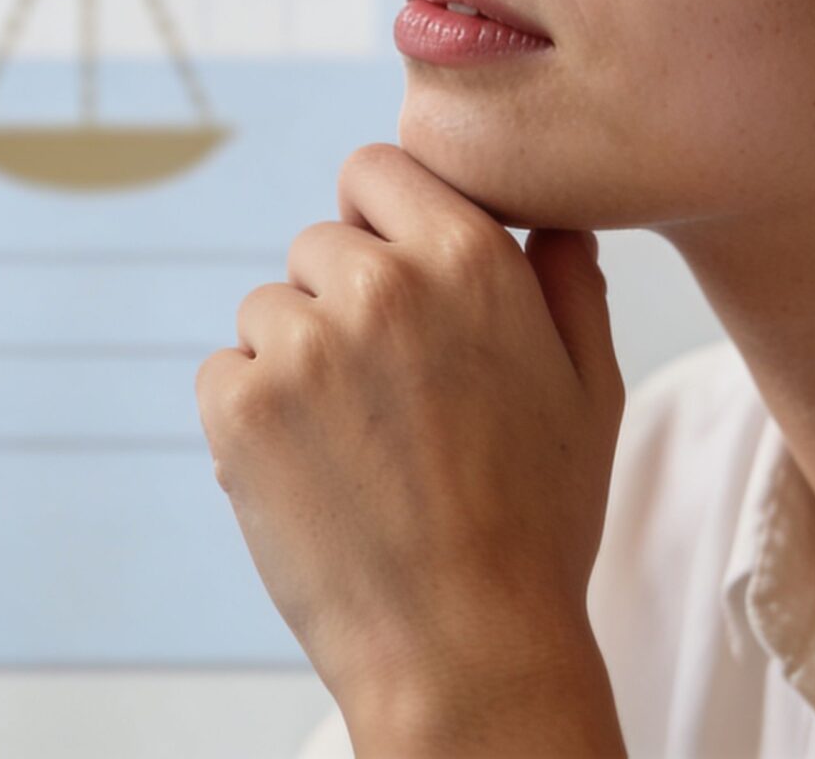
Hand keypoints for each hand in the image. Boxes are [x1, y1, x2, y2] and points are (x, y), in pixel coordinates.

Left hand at [196, 144, 624, 755]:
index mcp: (468, 260)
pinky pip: (224, 372)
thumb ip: (566, 284)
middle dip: (342, 300)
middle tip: (391, 397)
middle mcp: (379, 284)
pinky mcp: (237, 404)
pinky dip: (251, 415)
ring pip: (269, 310)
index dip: (380, 216)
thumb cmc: (536, 524)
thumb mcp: (590, 392)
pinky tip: (313, 474)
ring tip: (359, 447)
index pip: (377, 167)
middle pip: (318, 243)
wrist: (463, 647)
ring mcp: (300, 344)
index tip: (395, 277)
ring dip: (296, 361)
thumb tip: (547, 219)